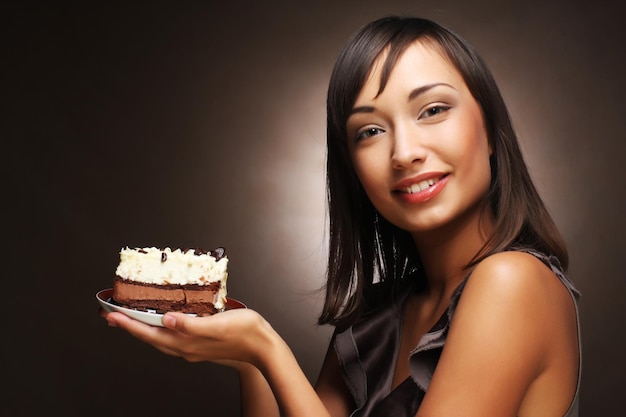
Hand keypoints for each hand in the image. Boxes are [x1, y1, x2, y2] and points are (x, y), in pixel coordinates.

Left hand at [102, 308, 275, 369]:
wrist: (263, 347)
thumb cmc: (244, 333)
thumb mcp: (217, 325)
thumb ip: (190, 324)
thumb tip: (166, 320)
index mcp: (186, 344)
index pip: (149, 334)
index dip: (129, 324)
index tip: (110, 315)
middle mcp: (185, 348)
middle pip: (149, 337)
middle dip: (129, 326)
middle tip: (110, 316)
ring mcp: (192, 347)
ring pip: (159, 338)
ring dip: (142, 327)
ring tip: (128, 318)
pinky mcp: (200, 343)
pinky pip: (171, 336)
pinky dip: (159, 327)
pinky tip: (162, 320)